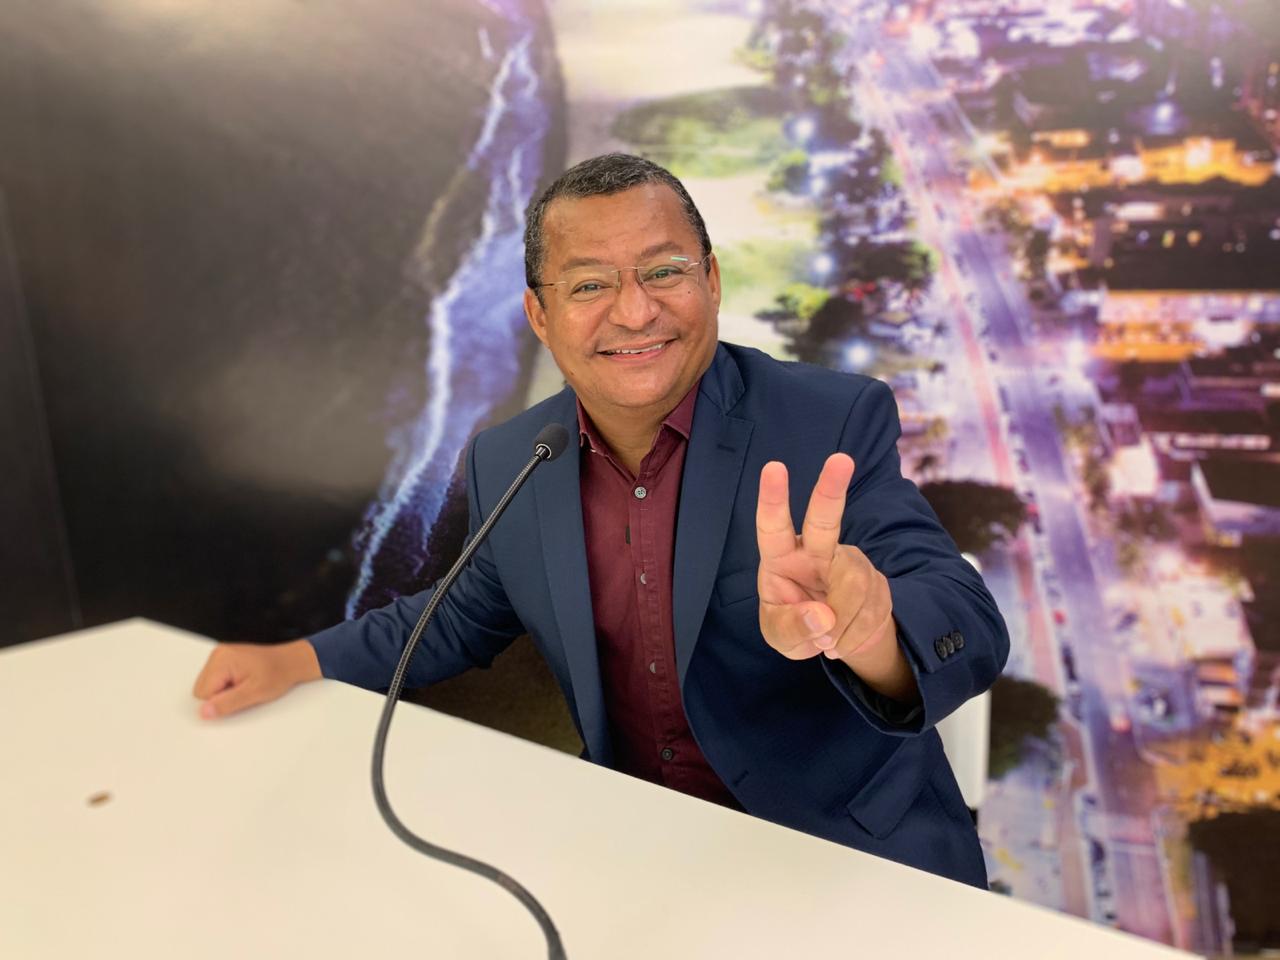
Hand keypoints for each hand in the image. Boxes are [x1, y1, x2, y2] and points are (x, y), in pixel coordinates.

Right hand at [192, 639, 321, 718]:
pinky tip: (242, 681)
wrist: (290, 662)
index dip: (221, 701)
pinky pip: (215, 680)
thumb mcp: (254, 693)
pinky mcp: (224, 660)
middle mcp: (218, 654)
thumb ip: (227, 703)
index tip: (239, 695)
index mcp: (222, 660)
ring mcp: (220, 656)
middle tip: (243, 690)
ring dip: (223, 691)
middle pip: (201, 690)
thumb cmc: (277, 674)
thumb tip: (204, 712)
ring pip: (207, 686)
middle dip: (220, 696)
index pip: (202, 693)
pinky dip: (226, 685)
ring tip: (244, 685)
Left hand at [755, 453, 895, 663]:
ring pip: (853, 588)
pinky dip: (855, 636)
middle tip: (840, 459)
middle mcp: (816, 551)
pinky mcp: (877, 579)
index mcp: (781, 558)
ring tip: (828, 643)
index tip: (774, 467)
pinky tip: (844, 638)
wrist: (838, 639)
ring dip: (841, 627)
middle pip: (825, 520)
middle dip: (831, 488)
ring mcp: (850, 562)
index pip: (773, 527)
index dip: (773, 498)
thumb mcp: (782, 638)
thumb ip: (792, 630)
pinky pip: (872, 610)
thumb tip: (823, 616)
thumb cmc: (797, 627)